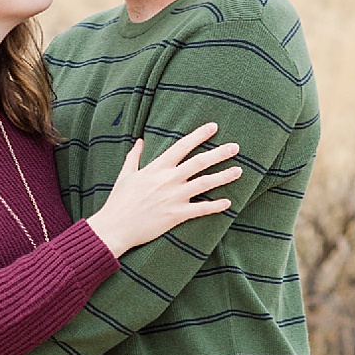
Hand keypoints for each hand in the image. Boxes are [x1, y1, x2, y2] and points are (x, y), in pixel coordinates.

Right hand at [84, 122, 242, 255]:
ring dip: (223, 176)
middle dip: (219, 153)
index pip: (182, 146)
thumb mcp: (125, 174)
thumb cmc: (119, 201)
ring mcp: (174, 197)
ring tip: (238, 171)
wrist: (116, 227)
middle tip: (235, 147)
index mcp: (156, 168)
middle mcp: (168, 179)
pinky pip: (201, 209)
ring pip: (204, 183)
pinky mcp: (176, 215)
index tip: (214, 127)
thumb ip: (134, 156)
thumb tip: (140, 141)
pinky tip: (228, 202)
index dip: (199, 135)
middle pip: (199, 162)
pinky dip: (216, 206)